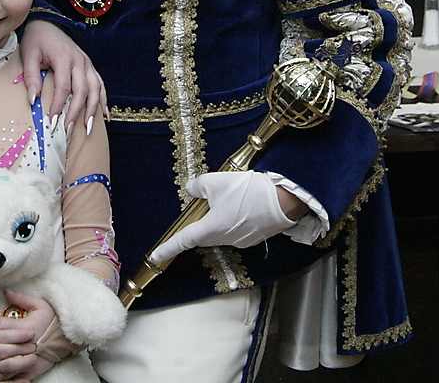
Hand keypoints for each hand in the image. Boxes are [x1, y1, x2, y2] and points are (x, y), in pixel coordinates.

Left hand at [0, 292, 56, 380]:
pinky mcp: (25, 371)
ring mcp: (23, 360)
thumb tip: (5, 292)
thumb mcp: (40, 305)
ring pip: (0, 366)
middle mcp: (21, 345)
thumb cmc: (52, 321)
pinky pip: (7, 378)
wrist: (66, 340)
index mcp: (23, 327)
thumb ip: (22, 298)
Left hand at [20, 20, 106, 134]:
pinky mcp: (90, 66)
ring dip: (92, 110)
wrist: (48, 22)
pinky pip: (100, 84)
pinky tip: (103, 114)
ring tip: (88, 128)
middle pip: (82, 92)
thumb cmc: (37, 40)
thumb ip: (31, 77)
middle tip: (68, 131)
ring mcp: (87, 63)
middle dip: (76, 113)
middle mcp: (80, 61)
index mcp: (64, 58)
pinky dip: (102, 100)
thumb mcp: (28, 55)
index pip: (63, 88)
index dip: (58, 106)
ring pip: (95, 89)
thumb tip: (33, 100)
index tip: (52, 122)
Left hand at [146, 170, 299, 265]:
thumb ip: (198, 186)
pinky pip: (235, 232)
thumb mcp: (216, 181)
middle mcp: (224, 238)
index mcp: (211, 228)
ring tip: (225, 201)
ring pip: (219, 233)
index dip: (167, 248)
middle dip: (196, 227)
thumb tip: (191, 189)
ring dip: (216, 222)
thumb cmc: (248, 190)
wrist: (284, 200)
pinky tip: (241, 206)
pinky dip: (232, 222)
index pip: (182, 240)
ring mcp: (240, 240)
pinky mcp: (253, 238)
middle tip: (197, 211)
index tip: (155, 256)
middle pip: (202, 237)